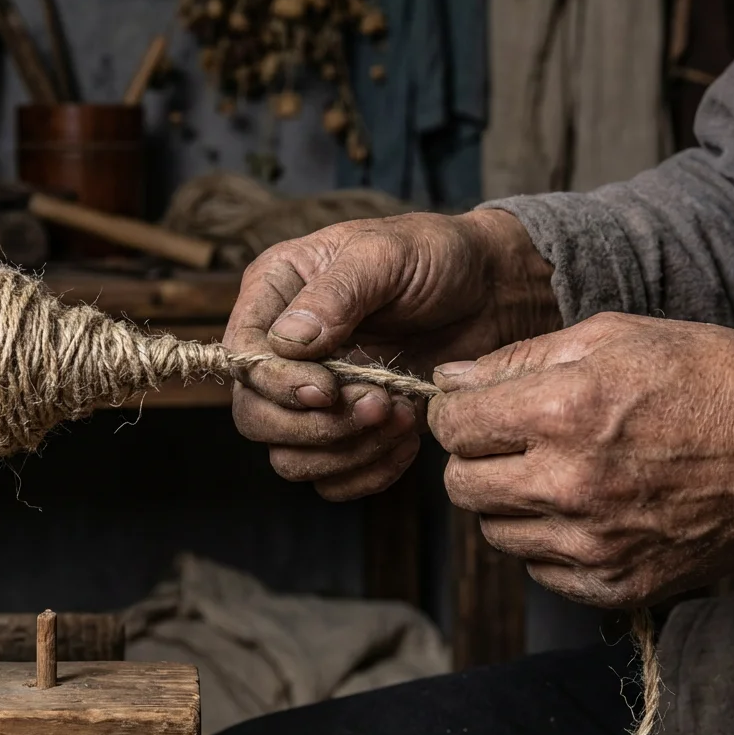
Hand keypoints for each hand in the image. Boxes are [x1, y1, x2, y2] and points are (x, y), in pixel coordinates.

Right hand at [224, 210, 559, 500]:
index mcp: (276, 292)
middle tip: (378, 404)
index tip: (328, 390)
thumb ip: (336, 294)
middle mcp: (283, 349)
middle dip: (315, 426)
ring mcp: (313, 395)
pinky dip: (369, 472)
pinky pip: (333, 480)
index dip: (277, 384)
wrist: (491, 292)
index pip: (242, 356)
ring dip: (347, 451)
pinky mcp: (348, 430)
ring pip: (291, 458)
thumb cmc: (437, 256)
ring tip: (401, 415)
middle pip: (255, 417)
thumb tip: (289, 343)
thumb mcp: (387, 254)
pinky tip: (408, 440)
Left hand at [428, 312, 733, 607]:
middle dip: (472, 458)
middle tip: (509, 441)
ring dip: (507, 502)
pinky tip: (581, 510)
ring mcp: (594, 543)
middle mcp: (570, 484)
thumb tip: (449, 378)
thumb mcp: (610, 338)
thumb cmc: (704, 378)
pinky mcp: (615, 585)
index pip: (452, 426)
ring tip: (552, 473)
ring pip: (493, 532)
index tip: (471, 409)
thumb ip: (517, 359)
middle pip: (460, 485)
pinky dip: (545, 541)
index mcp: (563, 412)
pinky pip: (538, 569)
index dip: (454, 412)